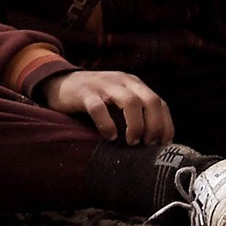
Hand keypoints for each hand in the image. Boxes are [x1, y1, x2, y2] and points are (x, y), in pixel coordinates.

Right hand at [38, 69, 174, 145]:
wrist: (59, 83)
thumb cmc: (94, 99)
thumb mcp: (118, 101)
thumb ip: (135, 113)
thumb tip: (155, 142)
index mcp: (133, 83)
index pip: (160, 103)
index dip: (166, 125)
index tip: (163, 144)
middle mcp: (122, 81)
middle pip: (150, 101)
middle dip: (154, 126)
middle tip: (148, 144)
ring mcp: (103, 85)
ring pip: (130, 102)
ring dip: (135, 125)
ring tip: (131, 142)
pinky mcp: (84, 92)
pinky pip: (99, 109)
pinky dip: (107, 125)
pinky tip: (108, 136)